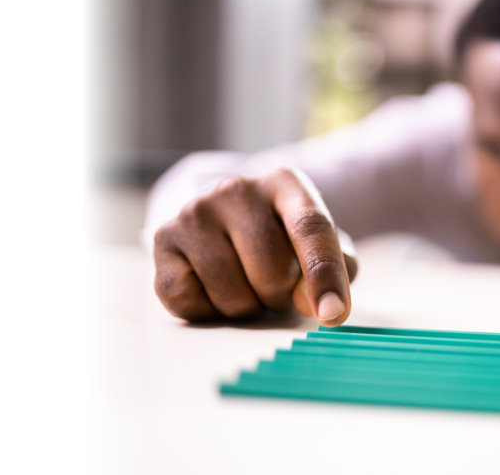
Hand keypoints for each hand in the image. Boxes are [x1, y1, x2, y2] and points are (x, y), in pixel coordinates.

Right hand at [152, 168, 358, 325]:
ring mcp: (195, 212)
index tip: (332, 315)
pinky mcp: (163, 239)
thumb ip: (336, 269)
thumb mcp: (319, 244)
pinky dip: (208, 312)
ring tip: (244, 282)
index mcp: (285, 183)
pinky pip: (190, 304)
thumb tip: (310, 301)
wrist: (222, 217)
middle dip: (279, 296)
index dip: (324, 275)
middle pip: (271, 272)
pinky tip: (212, 287)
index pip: (311, 228)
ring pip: (232, 295)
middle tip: (273, 284)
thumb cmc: (280, 239)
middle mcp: (236, 189)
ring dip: (246, 307)